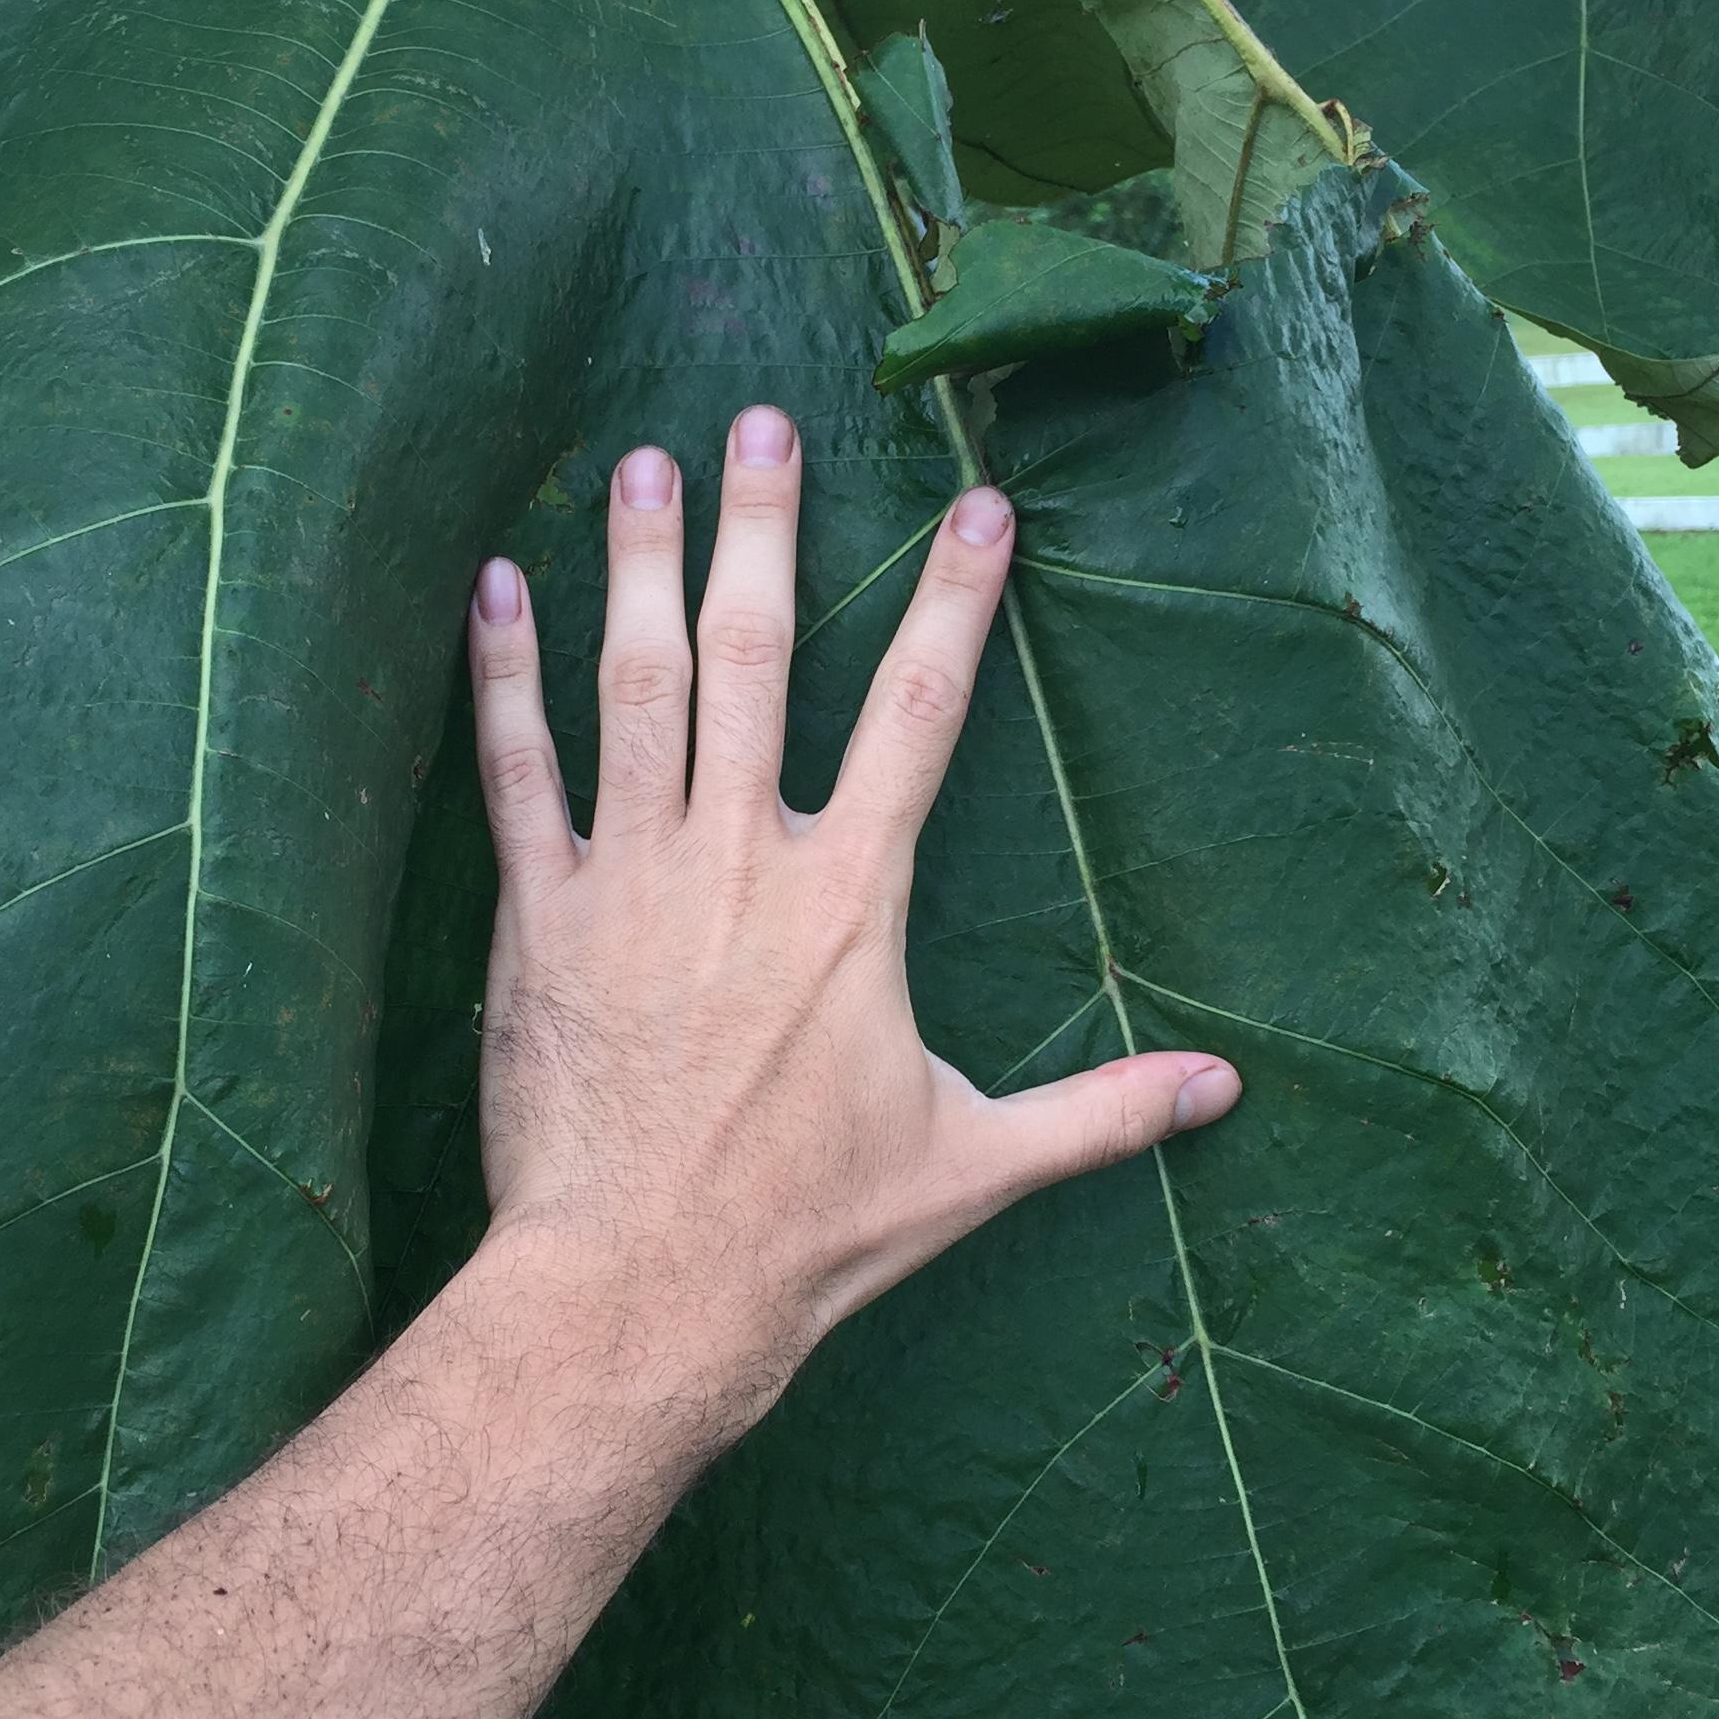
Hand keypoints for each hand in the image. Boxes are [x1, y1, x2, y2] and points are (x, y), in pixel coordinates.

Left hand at [465, 405, 1239, 1434]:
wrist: (639, 1294)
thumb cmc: (807, 1236)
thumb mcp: (974, 1166)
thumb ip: (1103, 1113)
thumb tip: (1226, 1092)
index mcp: (853, 901)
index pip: (920, 713)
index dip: (954, 601)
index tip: (978, 507)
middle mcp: (741, 859)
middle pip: (754, 658)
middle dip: (761, 531)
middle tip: (760, 424)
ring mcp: (629, 878)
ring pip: (633, 686)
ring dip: (638, 566)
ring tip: (643, 464)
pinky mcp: (537, 918)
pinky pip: (515, 770)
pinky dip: (503, 674)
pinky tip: (492, 587)